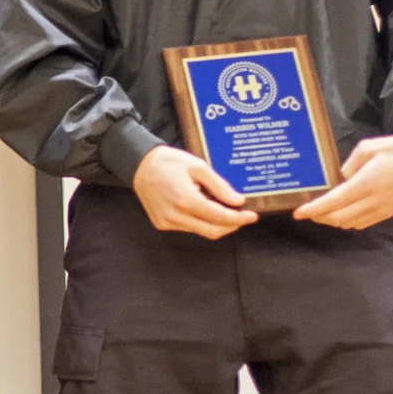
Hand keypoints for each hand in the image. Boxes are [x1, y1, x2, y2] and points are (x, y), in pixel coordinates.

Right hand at [131, 144, 255, 238]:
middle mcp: (176, 215)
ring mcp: (167, 222)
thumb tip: (237, 201)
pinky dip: (200, 222)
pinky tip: (202, 208)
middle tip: (242, 216)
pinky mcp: (162, 224)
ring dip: (216, 223)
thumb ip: (219, 186)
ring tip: (222, 209)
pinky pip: (188, 228)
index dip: (238, 218)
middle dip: (231, 225)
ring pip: (200, 231)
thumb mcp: (198, 167)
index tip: (252, 216)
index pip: (219, 217)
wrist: (140, 165)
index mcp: (186, 200)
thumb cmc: (169, 162)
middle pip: (212, 231)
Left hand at [293, 135, 392, 229]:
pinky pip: (361, 223)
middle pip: (338, 217)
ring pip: (349, 223)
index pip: (334, 202)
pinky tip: (341, 211)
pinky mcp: (388, 213)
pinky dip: (347, 221)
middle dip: (319, 216)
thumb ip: (349, 165)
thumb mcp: (368, 148)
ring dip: (332, 219)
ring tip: (322, 211)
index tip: (298, 213)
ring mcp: (382, 209)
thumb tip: (339, 179)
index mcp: (366, 183)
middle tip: (308, 210)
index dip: (314, 209)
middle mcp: (374, 201)